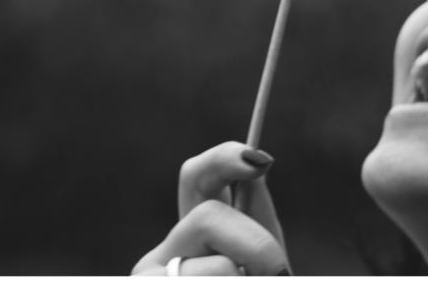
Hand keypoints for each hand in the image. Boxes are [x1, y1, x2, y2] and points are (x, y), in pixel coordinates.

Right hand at [132, 141, 290, 274]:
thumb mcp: (265, 255)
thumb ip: (256, 215)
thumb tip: (257, 161)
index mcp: (193, 236)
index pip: (195, 176)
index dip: (223, 159)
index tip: (259, 161)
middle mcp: (165, 251)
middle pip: (208, 218)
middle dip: (254, 243)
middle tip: (277, 268)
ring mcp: (150, 274)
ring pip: (219, 265)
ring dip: (249, 279)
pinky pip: (218, 277)